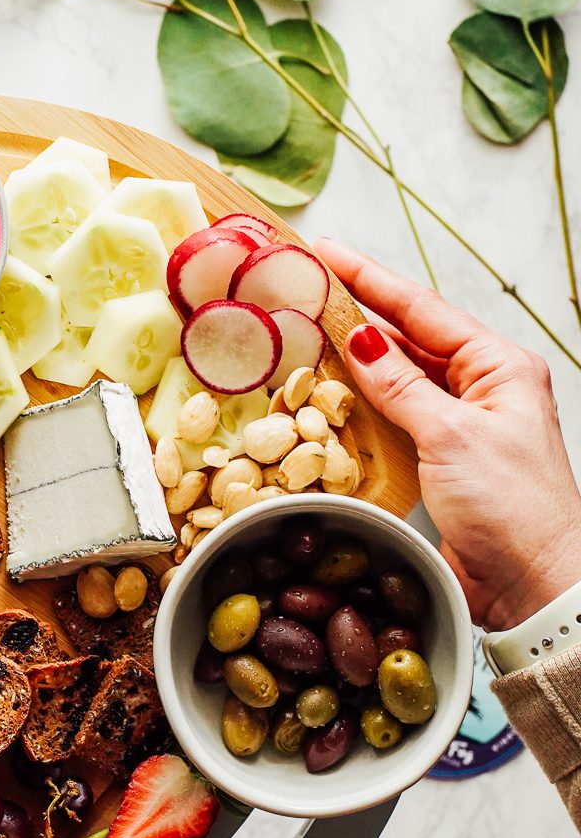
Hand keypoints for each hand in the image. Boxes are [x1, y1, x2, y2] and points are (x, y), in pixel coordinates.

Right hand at [317, 240, 580, 632]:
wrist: (535, 584)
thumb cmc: (514, 506)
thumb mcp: (452, 435)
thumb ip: (401, 385)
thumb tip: (359, 339)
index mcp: (498, 366)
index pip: (422, 309)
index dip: (369, 279)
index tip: (324, 253)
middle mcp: (480, 388)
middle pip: (408, 338)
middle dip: (356, 314)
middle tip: (301, 289)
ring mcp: (459, 425)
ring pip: (396, 379)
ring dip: (352, 361)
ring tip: (302, 333)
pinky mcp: (440, 461)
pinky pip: (391, 419)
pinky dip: (358, 406)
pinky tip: (325, 395)